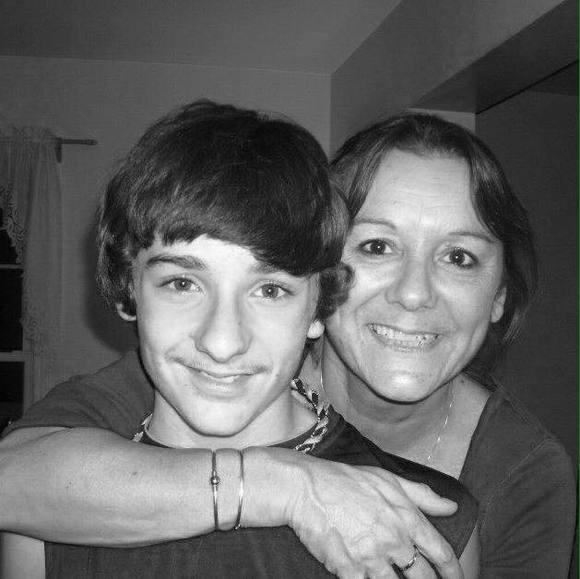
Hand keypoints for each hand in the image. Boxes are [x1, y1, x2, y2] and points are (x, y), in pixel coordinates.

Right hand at [286, 458, 461, 578]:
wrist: (307, 488)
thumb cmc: (346, 480)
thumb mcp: (387, 479)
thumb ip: (422, 495)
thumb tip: (452, 506)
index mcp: (407, 518)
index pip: (442, 553)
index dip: (454, 572)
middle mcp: (394, 541)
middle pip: (424, 578)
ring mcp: (372, 559)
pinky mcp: (350, 571)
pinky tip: (369, 578)